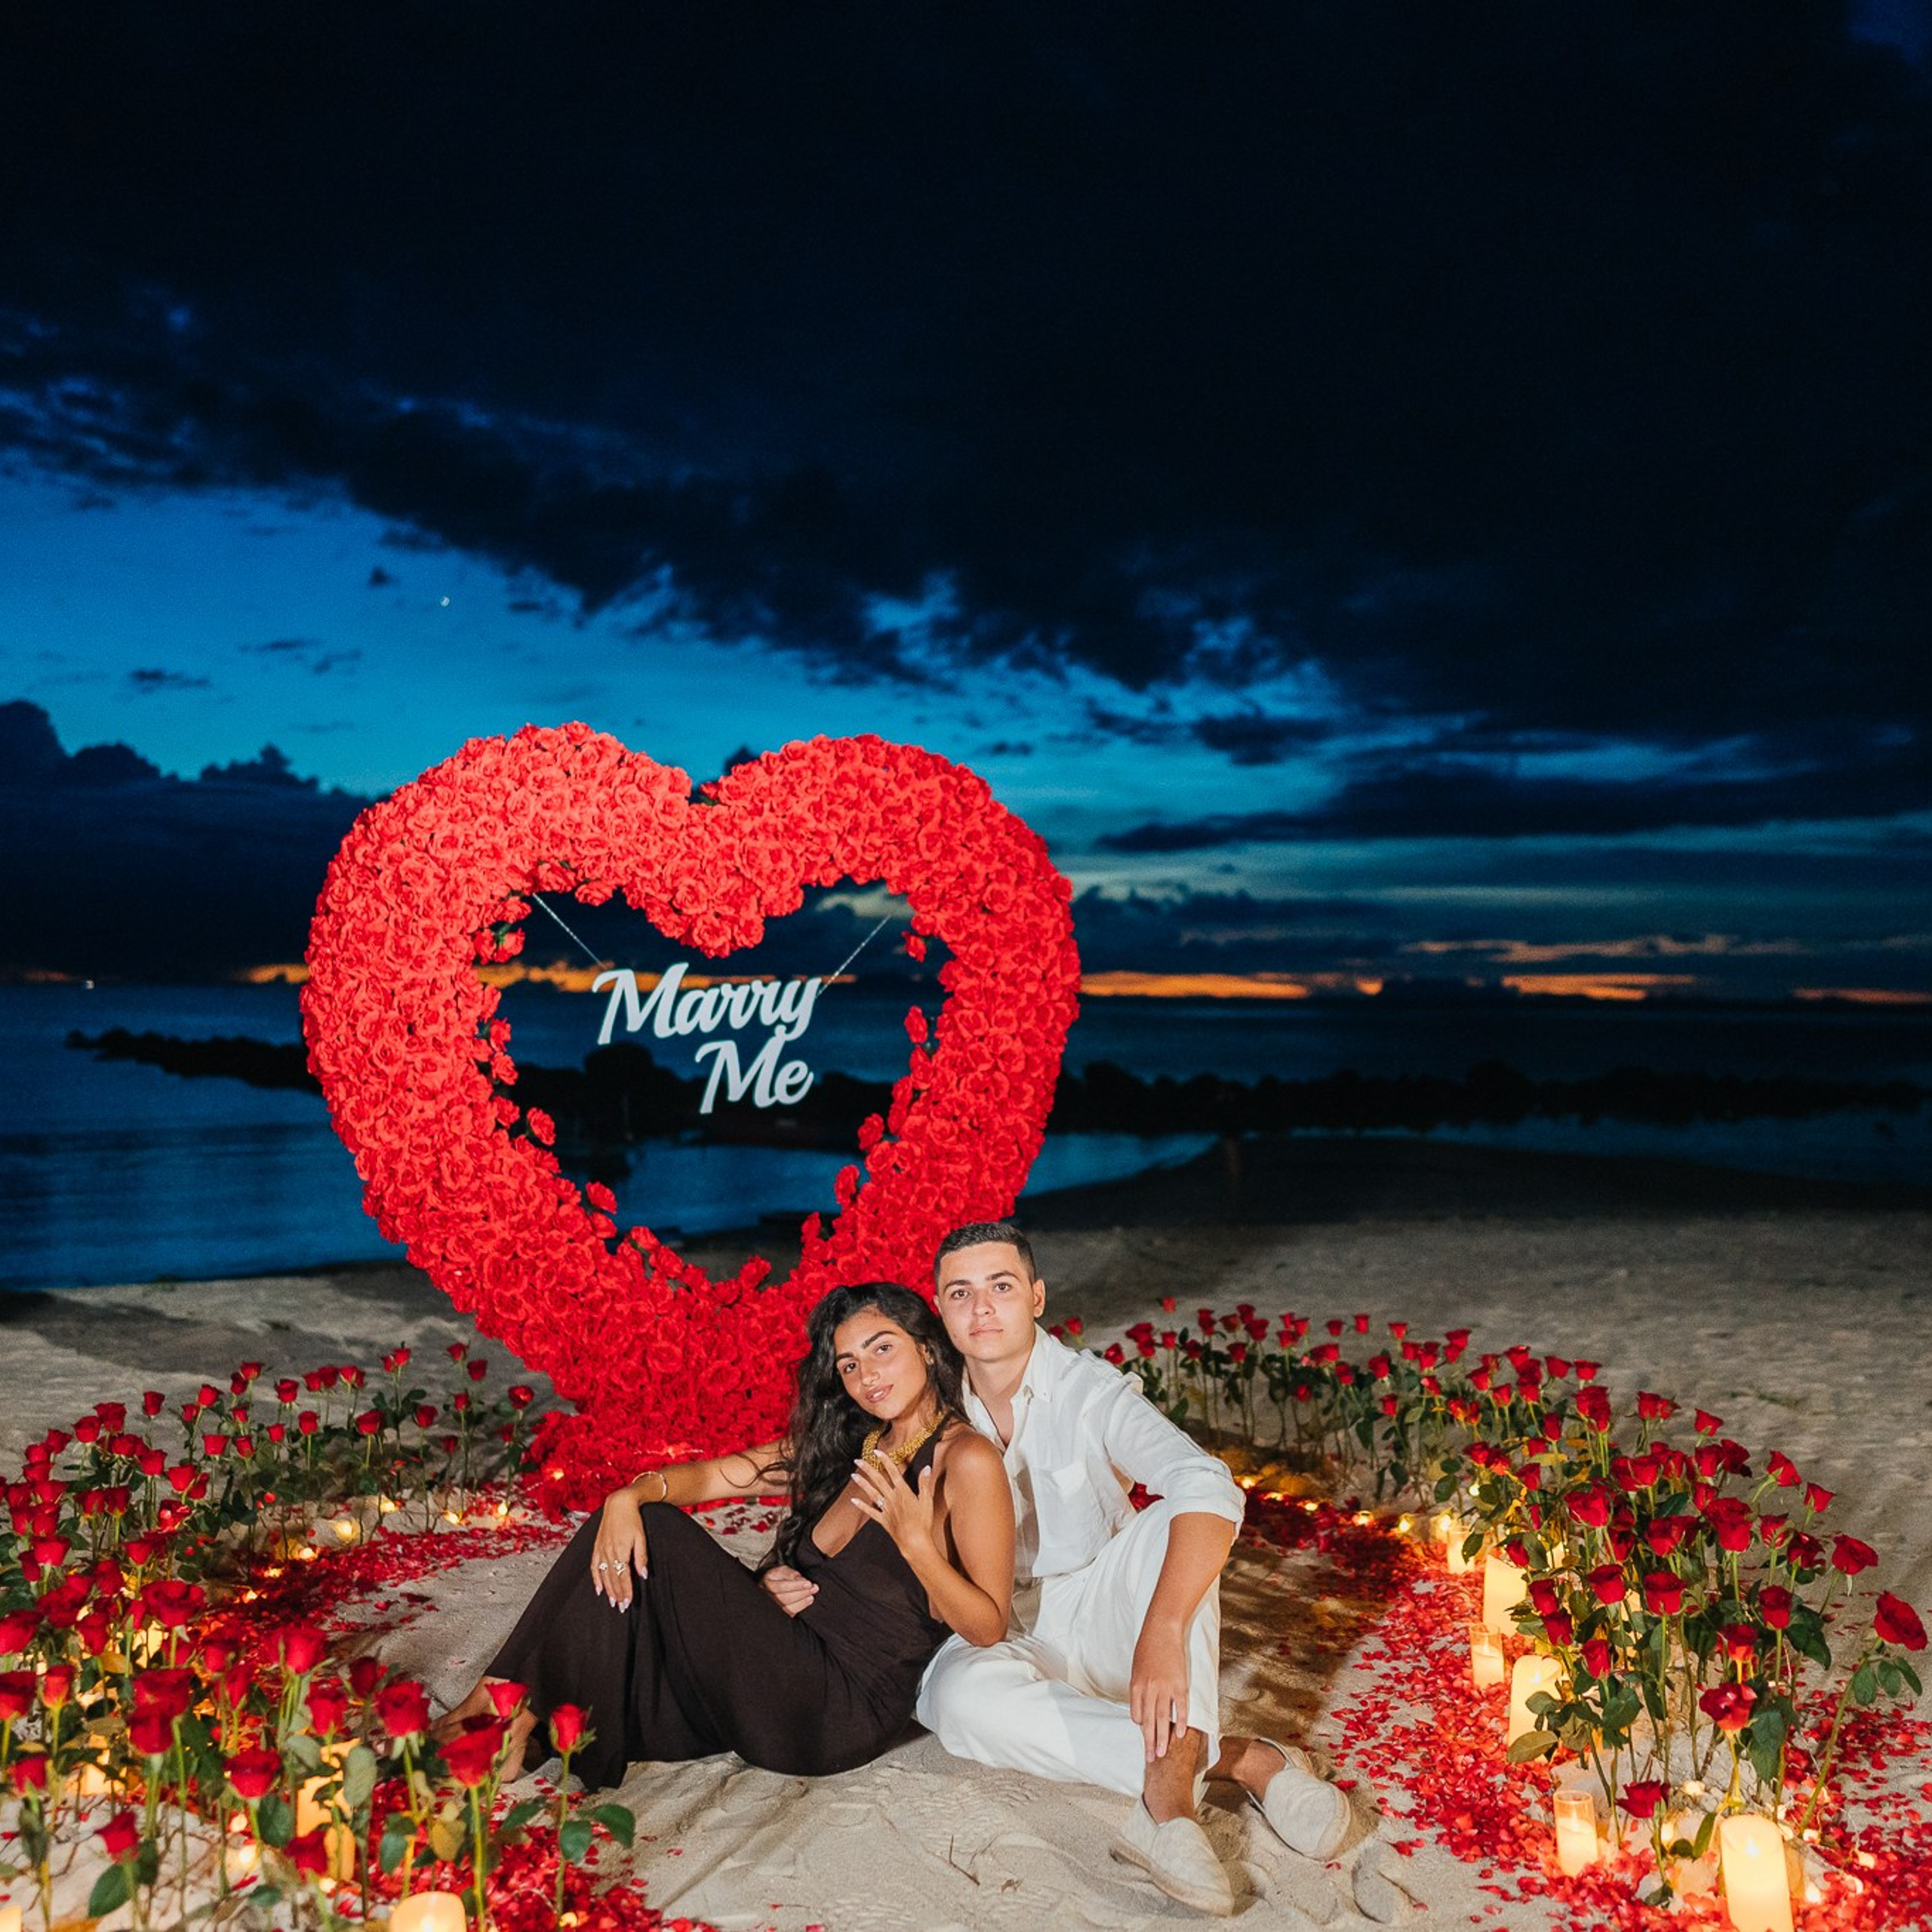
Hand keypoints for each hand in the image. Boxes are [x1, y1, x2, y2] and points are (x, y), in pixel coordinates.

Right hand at [592, 1488, 649, 1609]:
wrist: (619, 1504)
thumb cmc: (633, 1520)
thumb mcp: (641, 1537)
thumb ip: (641, 1557)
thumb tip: (643, 1575)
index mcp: (621, 1550)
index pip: (623, 1576)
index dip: (626, 1591)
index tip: (628, 1603)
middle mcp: (609, 1552)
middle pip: (613, 1578)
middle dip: (617, 1594)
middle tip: (621, 1607)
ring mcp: (601, 1549)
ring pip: (603, 1575)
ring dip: (608, 1590)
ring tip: (612, 1602)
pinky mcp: (597, 1546)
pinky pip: (594, 1566)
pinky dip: (595, 1578)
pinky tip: (598, 1589)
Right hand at [760, 1564, 817, 1617]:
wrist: (768, 1587)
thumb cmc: (777, 1578)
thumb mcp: (782, 1571)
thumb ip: (791, 1574)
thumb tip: (802, 1581)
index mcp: (767, 1583)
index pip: (782, 1587)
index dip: (796, 1586)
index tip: (808, 1583)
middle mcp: (767, 1597)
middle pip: (785, 1599)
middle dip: (802, 1593)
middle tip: (813, 1588)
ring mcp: (772, 1608)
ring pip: (787, 1609)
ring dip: (802, 1602)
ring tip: (811, 1595)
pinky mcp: (779, 1615)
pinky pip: (790, 1614)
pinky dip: (800, 1607)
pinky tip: (807, 1600)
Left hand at [849, 1448, 937, 1561]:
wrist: (914, 1541)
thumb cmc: (922, 1521)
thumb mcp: (927, 1500)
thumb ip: (924, 1483)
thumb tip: (926, 1467)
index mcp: (903, 1491)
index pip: (893, 1472)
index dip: (885, 1461)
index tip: (877, 1452)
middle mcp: (892, 1498)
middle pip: (878, 1480)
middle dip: (868, 1469)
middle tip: (858, 1460)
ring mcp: (886, 1509)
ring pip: (872, 1493)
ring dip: (862, 1483)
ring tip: (853, 1475)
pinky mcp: (883, 1520)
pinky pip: (870, 1511)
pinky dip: (862, 1506)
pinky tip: (854, 1500)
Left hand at [1130, 1618, 1189, 1763]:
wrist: (1162, 1629)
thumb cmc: (1147, 1647)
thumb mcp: (1137, 1668)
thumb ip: (1140, 1688)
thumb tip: (1143, 1705)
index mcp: (1136, 1686)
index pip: (1137, 1715)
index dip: (1142, 1726)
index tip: (1147, 1735)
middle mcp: (1149, 1690)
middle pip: (1149, 1722)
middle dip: (1149, 1742)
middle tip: (1151, 1759)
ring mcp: (1165, 1688)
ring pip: (1163, 1719)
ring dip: (1163, 1739)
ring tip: (1163, 1754)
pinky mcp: (1180, 1684)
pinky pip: (1181, 1708)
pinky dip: (1181, 1722)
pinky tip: (1180, 1735)